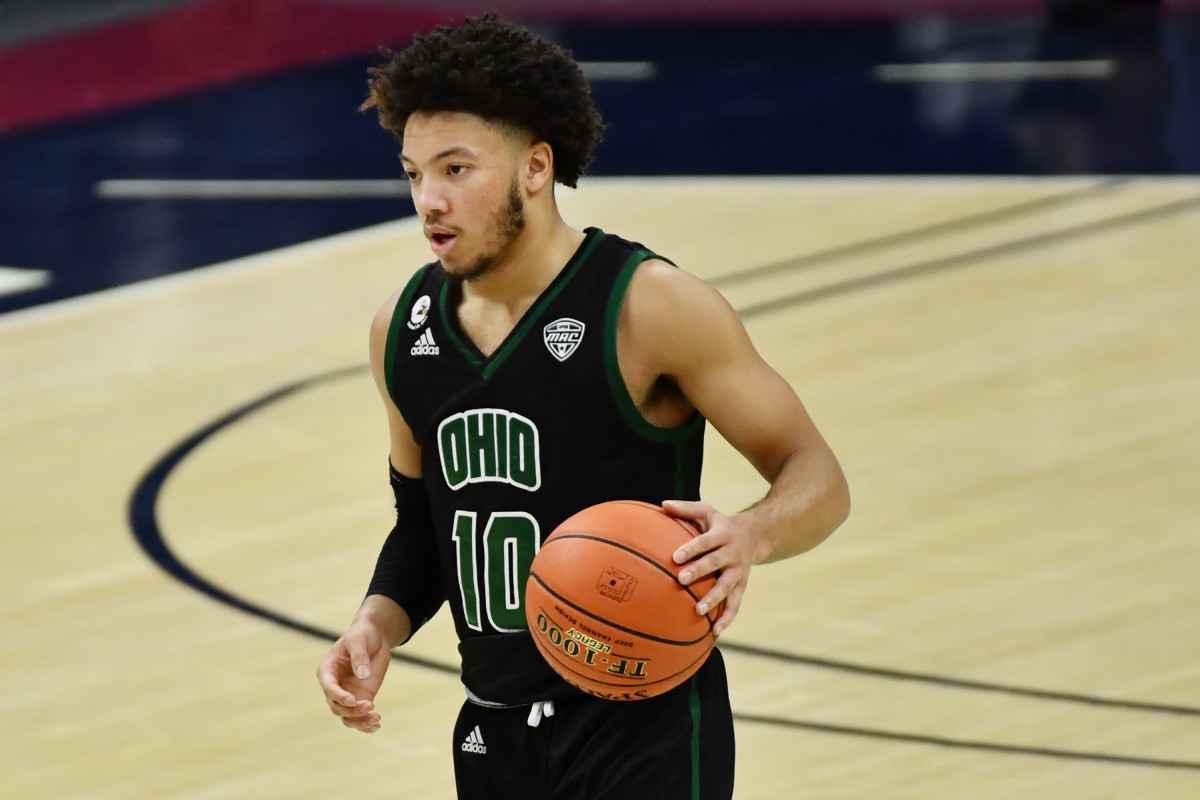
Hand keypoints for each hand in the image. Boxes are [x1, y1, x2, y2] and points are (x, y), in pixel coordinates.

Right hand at [316, 621, 392, 732]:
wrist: (375, 636)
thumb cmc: (362, 635)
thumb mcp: (359, 640)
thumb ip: (359, 656)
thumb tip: (362, 675)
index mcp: (328, 671)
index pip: (328, 688)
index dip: (339, 696)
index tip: (353, 700)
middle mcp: (335, 686)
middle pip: (337, 707)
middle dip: (352, 710)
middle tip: (370, 706)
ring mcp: (348, 694)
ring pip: (347, 717)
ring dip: (359, 722)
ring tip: (376, 720)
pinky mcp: (361, 698)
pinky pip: (360, 716)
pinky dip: (366, 724)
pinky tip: (377, 725)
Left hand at [663, 499, 761, 636]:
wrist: (754, 536)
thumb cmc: (719, 524)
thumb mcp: (706, 511)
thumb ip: (685, 508)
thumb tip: (662, 504)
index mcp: (722, 534)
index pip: (706, 542)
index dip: (692, 548)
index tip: (675, 556)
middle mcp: (732, 554)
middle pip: (715, 563)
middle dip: (699, 572)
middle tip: (681, 580)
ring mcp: (739, 572)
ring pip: (727, 587)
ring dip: (714, 599)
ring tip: (698, 611)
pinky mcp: (742, 586)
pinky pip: (735, 605)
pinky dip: (727, 618)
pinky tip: (715, 632)